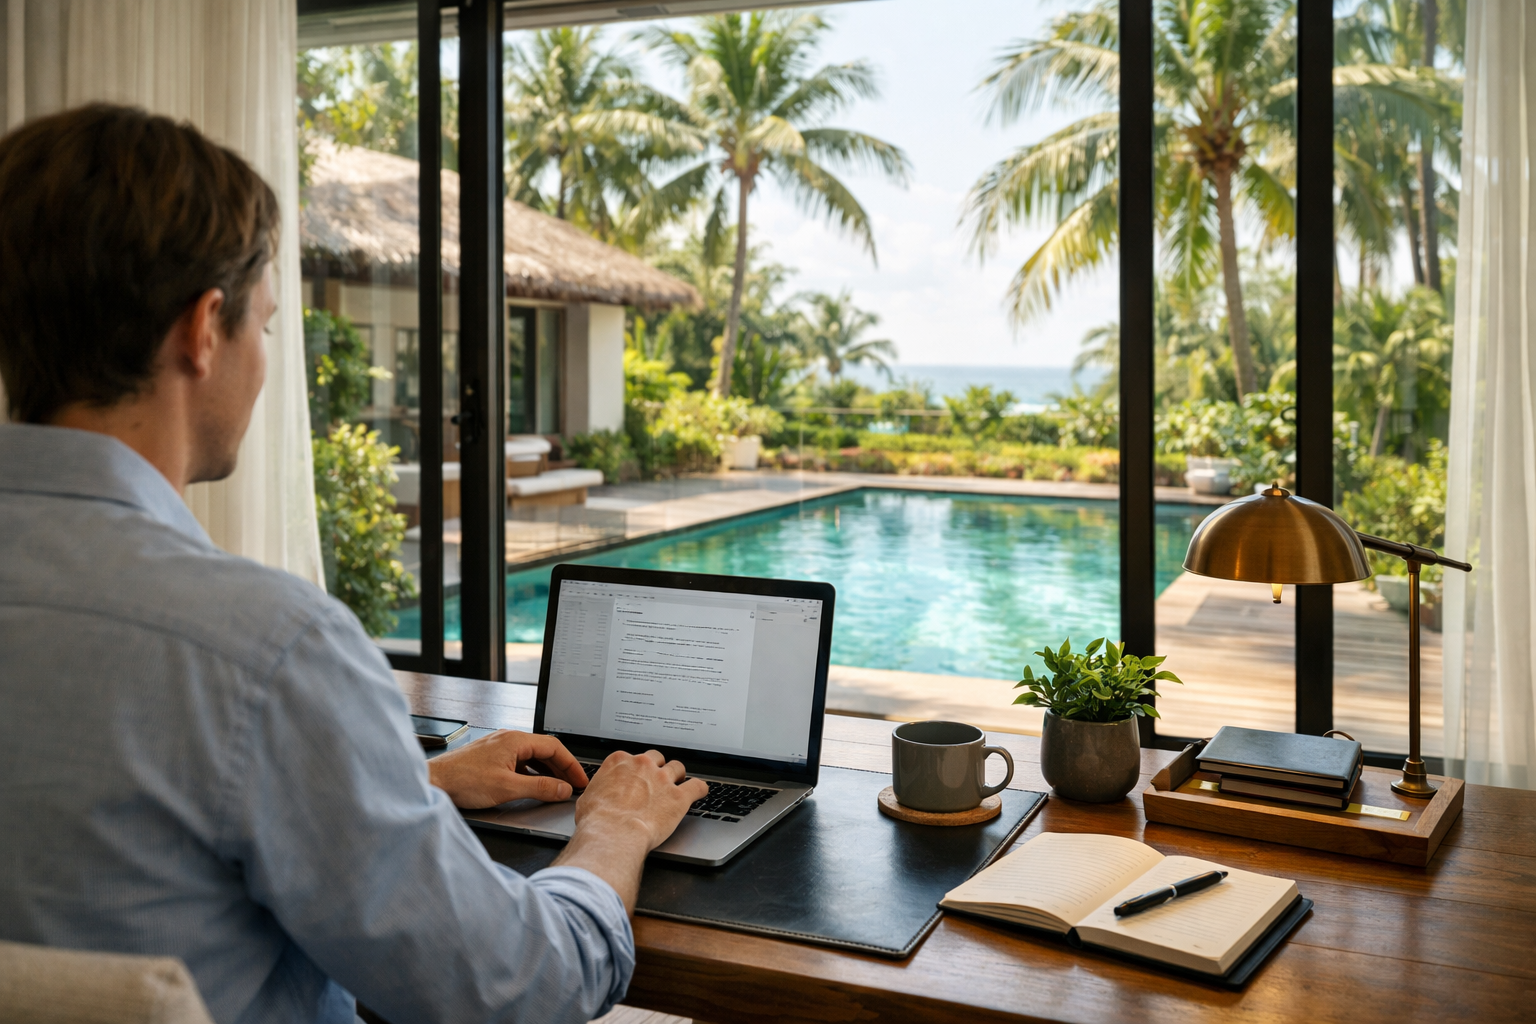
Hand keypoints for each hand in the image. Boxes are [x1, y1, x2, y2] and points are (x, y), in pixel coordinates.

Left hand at [426, 730, 588, 808]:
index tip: (581, 779)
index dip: (572, 764)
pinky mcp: (492, 757)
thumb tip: (562, 789)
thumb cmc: (463, 780)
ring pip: (533, 756)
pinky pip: (521, 762)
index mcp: (516, 740)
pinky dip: (533, 772)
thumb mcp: (507, 788)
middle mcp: (509, 739)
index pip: (554, 747)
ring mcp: (500, 747)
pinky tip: (535, 784)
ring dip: (548, 770)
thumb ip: (539, 788)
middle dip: (562, 767)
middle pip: (545, 750)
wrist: (434, 782)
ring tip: (559, 786)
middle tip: (574, 785)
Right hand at [574, 749, 709, 850]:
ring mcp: (662, 779)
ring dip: (678, 776)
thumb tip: (598, 795)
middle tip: (657, 782)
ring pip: (678, 767)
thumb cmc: (597, 819)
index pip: (633, 757)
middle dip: (658, 768)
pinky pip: (697, 786)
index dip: (636, 769)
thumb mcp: (588, 797)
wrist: (612, 834)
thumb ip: (599, 789)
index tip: (637, 777)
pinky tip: (700, 792)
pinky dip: (700, 789)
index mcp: (620, 762)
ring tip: (678, 786)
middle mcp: (643, 765)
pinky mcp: (678, 797)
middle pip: (657, 758)